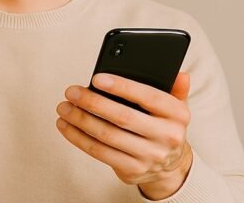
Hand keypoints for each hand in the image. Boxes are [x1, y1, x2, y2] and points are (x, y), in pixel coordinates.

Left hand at [56, 72, 192, 199]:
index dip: (122, 87)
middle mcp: (166, 137)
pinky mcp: (132, 170)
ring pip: (107, 136)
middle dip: (93, 103)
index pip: (149, 97)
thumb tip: (180, 73)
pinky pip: (99, 153)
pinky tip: (66, 125)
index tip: (97, 78)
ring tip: (64, 107)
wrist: (170, 165)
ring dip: (80, 120)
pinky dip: (78, 138)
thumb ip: (176, 89)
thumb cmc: (164, 126)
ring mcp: (149, 156)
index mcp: (177, 115)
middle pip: (123, 117)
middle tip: (72, 92)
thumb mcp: (175, 106)